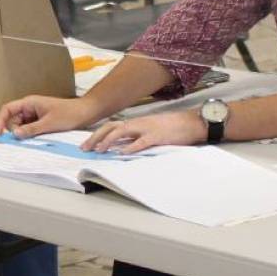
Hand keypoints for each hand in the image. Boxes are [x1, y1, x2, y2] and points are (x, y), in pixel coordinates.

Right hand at [0, 94, 99, 137]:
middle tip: (22, 140)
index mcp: (29, 103)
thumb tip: (15, 135)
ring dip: (24, 134)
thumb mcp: (49, 123)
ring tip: (34, 139)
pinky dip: (30, 135)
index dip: (0, 121)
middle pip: (13, 120)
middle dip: (14, 131)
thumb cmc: (69, 114)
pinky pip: (30, 129)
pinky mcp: (40, 121)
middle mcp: (30, 108)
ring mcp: (35, 114)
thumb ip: (31, 129)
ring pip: (21, 126)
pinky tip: (37, 139)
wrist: (86, 113)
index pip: (7, 109)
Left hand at [80, 111, 205, 153]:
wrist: (191, 122)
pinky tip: (121, 153)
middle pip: (111, 127)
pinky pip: (141, 142)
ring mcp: (146, 128)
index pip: (111, 126)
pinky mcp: (157, 136)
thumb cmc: (171, 128)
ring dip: (108, 141)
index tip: (87, 144)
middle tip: (85, 148)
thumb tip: (120, 146)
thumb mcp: (149, 130)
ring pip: (122, 131)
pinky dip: (130, 147)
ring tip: (99, 150)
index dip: (97, 134)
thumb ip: (135, 136)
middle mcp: (137, 123)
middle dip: (96, 137)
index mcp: (135, 122)